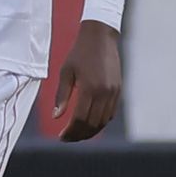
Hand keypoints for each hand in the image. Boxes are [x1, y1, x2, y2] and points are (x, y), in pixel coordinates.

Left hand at [52, 21, 121, 140]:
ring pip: (103, 121)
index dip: (71, 131)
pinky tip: (89, 123)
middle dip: (79, 135)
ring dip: (90, 131)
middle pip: (93, 124)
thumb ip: (61, 96)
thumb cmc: (78, 54)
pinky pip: (110, 113)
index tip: (61, 137)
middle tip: (67, 138)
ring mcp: (114, 93)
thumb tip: (56, 117)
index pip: (80, 119)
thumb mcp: (65, 72)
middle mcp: (105, 93)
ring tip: (76, 134)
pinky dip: (100, 122)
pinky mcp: (118, 91)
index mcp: (90, 88)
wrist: (100, 38)